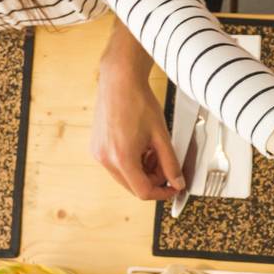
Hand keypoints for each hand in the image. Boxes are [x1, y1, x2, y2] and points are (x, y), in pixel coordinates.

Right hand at [91, 63, 182, 200]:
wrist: (119, 81)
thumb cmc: (139, 103)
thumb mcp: (161, 136)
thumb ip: (171, 163)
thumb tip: (178, 182)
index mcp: (122, 158)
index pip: (143, 191)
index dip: (162, 192)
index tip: (173, 187)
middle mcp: (105, 159)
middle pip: (133, 185)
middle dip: (153, 179)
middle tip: (166, 164)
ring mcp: (98, 153)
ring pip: (125, 176)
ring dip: (143, 170)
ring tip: (153, 150)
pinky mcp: (96, 147)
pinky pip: (116, 164)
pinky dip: (131, 161)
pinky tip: (141, 145)